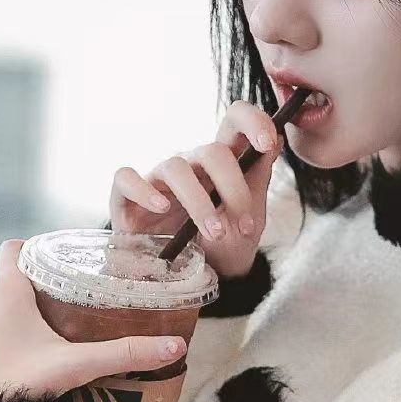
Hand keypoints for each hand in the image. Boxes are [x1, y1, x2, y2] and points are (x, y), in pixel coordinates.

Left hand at [0, 241, 189, 401]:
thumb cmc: (12, 386)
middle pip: (12, 278)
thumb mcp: (74, 367)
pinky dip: (7, 338)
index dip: (39, 248)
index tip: (65, 261)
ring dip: (23, 315)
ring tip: (56, 332)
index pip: (15, 247)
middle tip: (74, 302)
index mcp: (4, 290)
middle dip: (42, 287)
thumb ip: (123, 354)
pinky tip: (29, 359)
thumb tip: (174, 346)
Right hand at [107, 102, 283, 279]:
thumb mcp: (249, 218)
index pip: (235, 120)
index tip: (268, 144)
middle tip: (245, 226)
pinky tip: (161, 208)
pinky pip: (126, 178)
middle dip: (233, 189)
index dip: (253, 122)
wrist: (191, 280)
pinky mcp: (127, 197)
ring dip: (200, 203)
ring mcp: (158, 178)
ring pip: (176, 168)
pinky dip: (143, 190)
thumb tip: (274, 141)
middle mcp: (190, 164)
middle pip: (211, 151)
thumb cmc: (220, 245)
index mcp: (222, 163)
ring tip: (214, 233)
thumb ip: (258, 180)